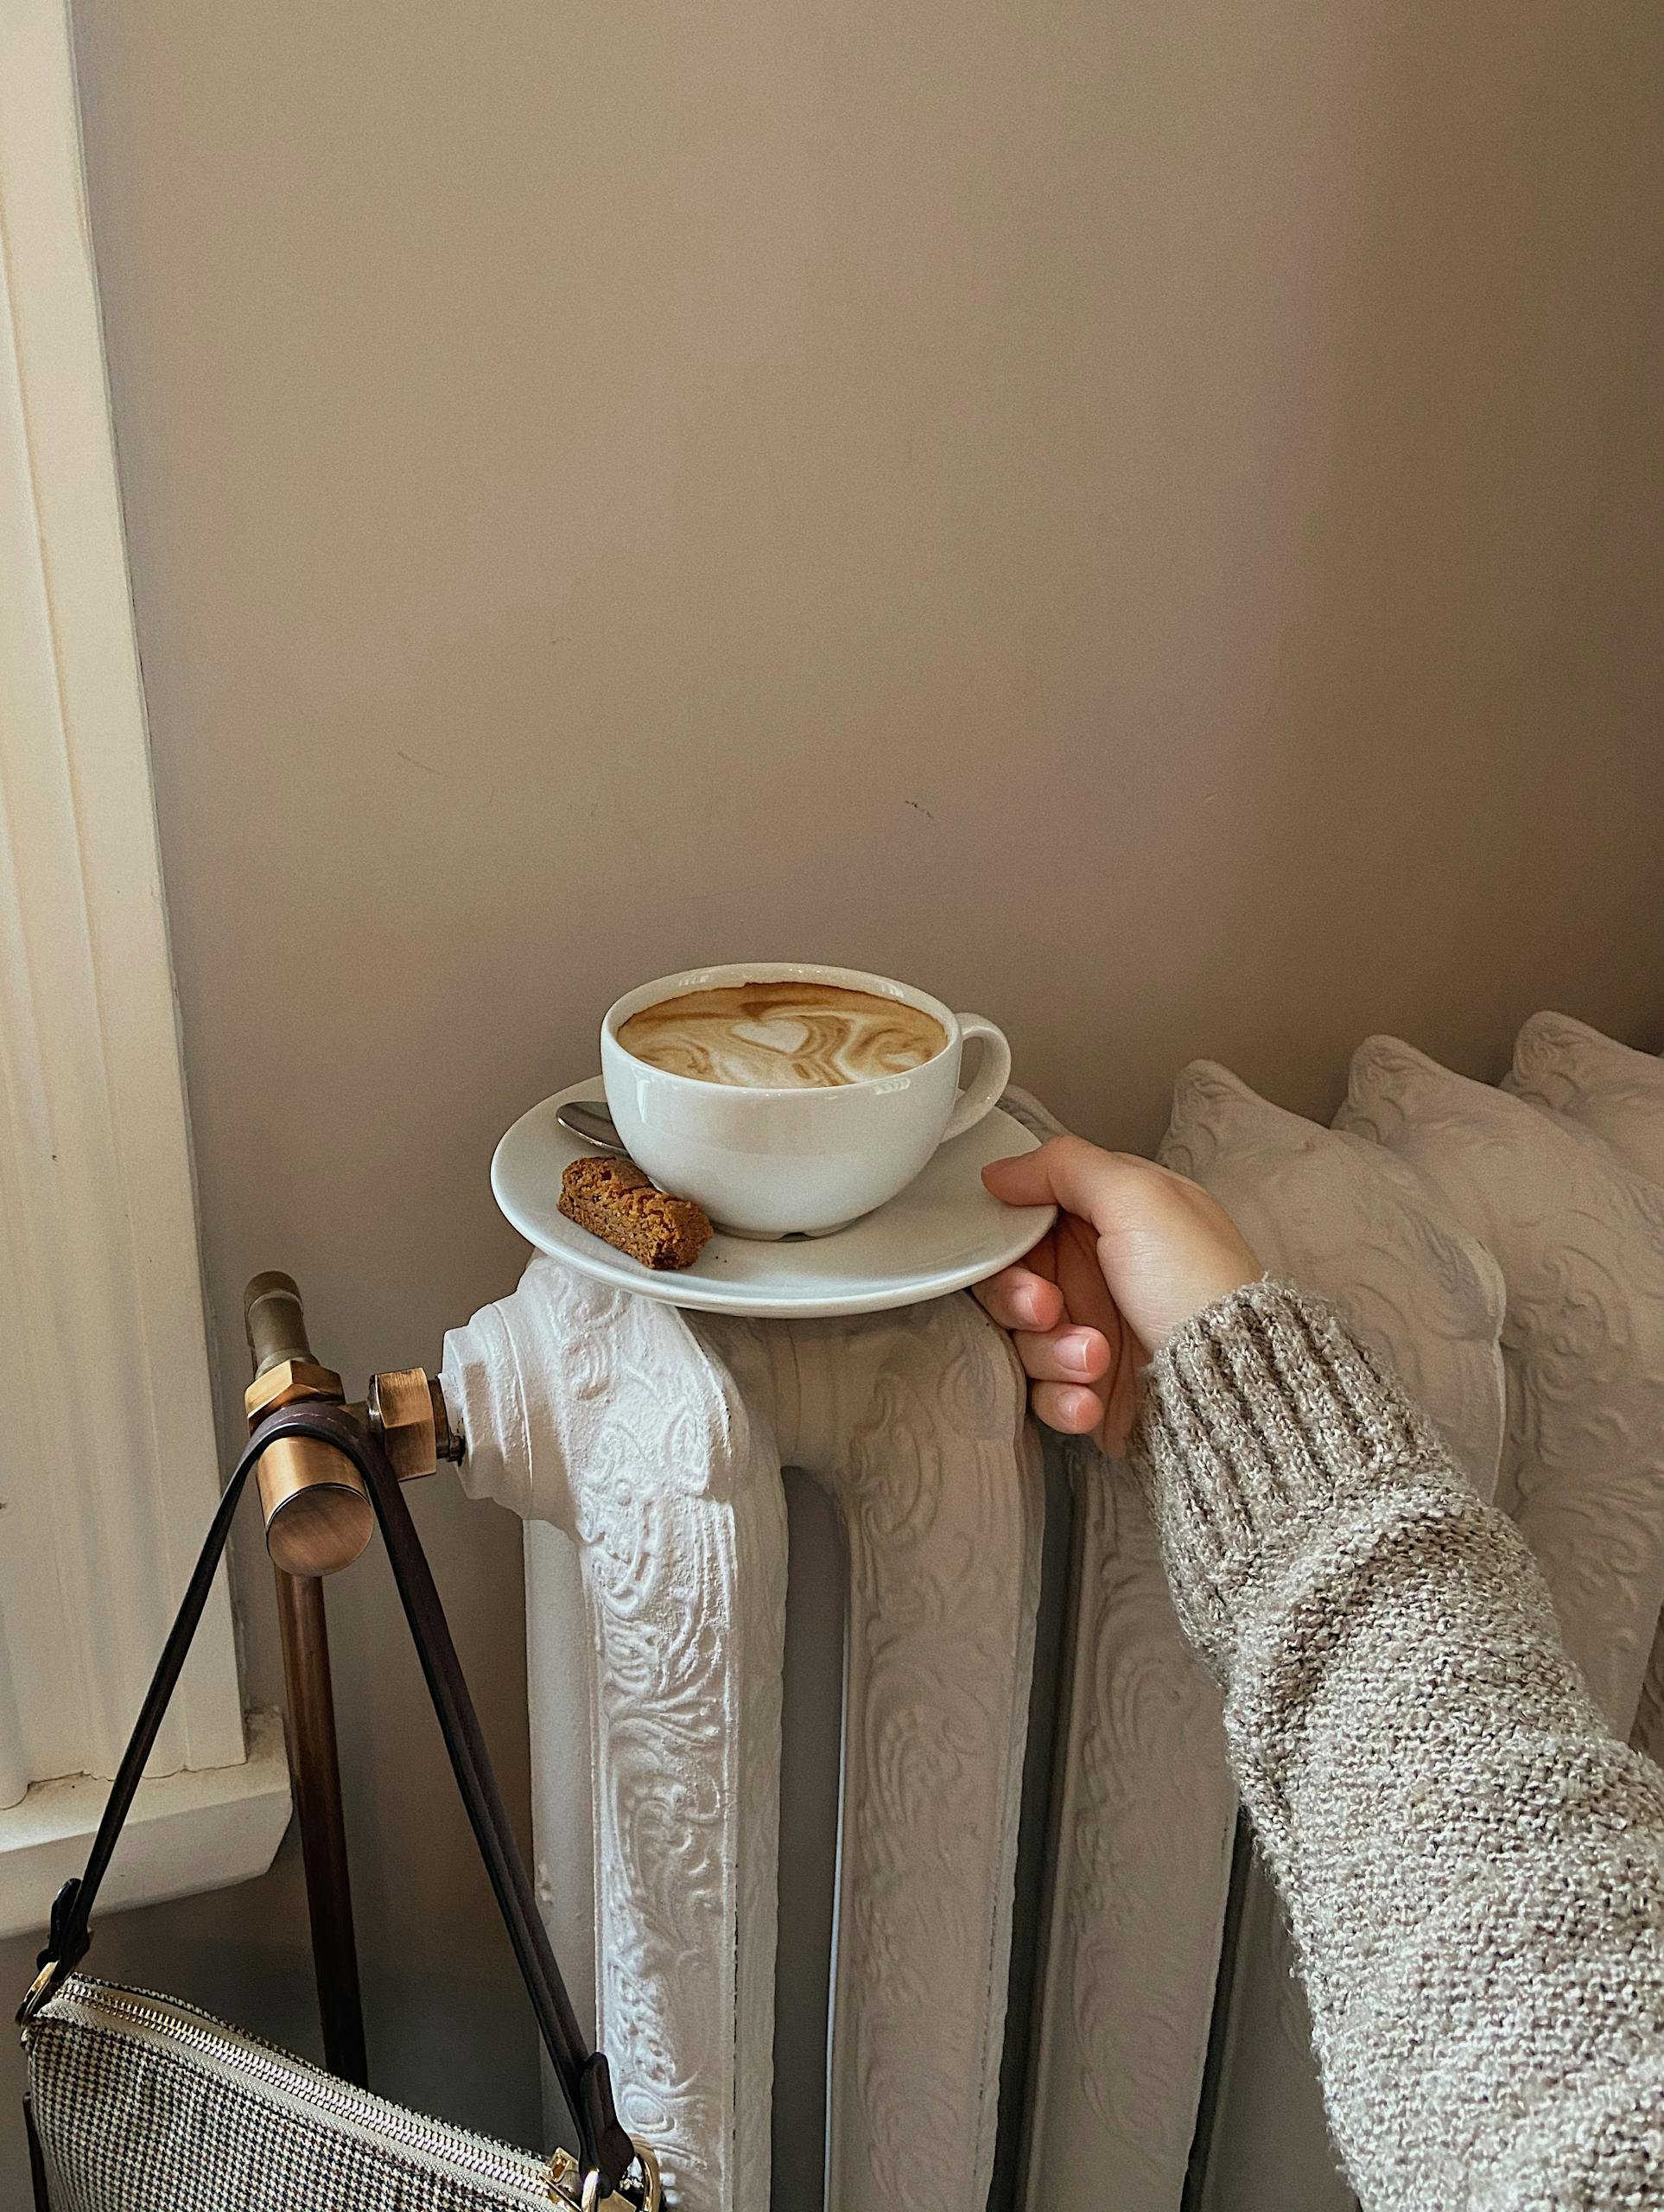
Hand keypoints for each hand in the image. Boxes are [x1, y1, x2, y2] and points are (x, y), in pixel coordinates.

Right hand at [974, 1136, 1259, 1454]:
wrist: (1233, 1388)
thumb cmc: (1198, 1287)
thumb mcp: (1140, 1198)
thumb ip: (1065, 1167)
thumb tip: (1002, 1169)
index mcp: (1111, 1218)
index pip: (1028, 1217)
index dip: (1009, 1236)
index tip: (1010, 1251)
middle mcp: (1098, 1272)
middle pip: (1012, 1280)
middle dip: (1020, 1299)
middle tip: (1048, 1308)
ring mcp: (1092, 1331)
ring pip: (1023, 1339)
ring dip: (1050, 1353)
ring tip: (1095, 1358)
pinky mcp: (1089, 1386)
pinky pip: (1043, 1391)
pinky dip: (1062, 1397)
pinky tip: (1091, 1398)